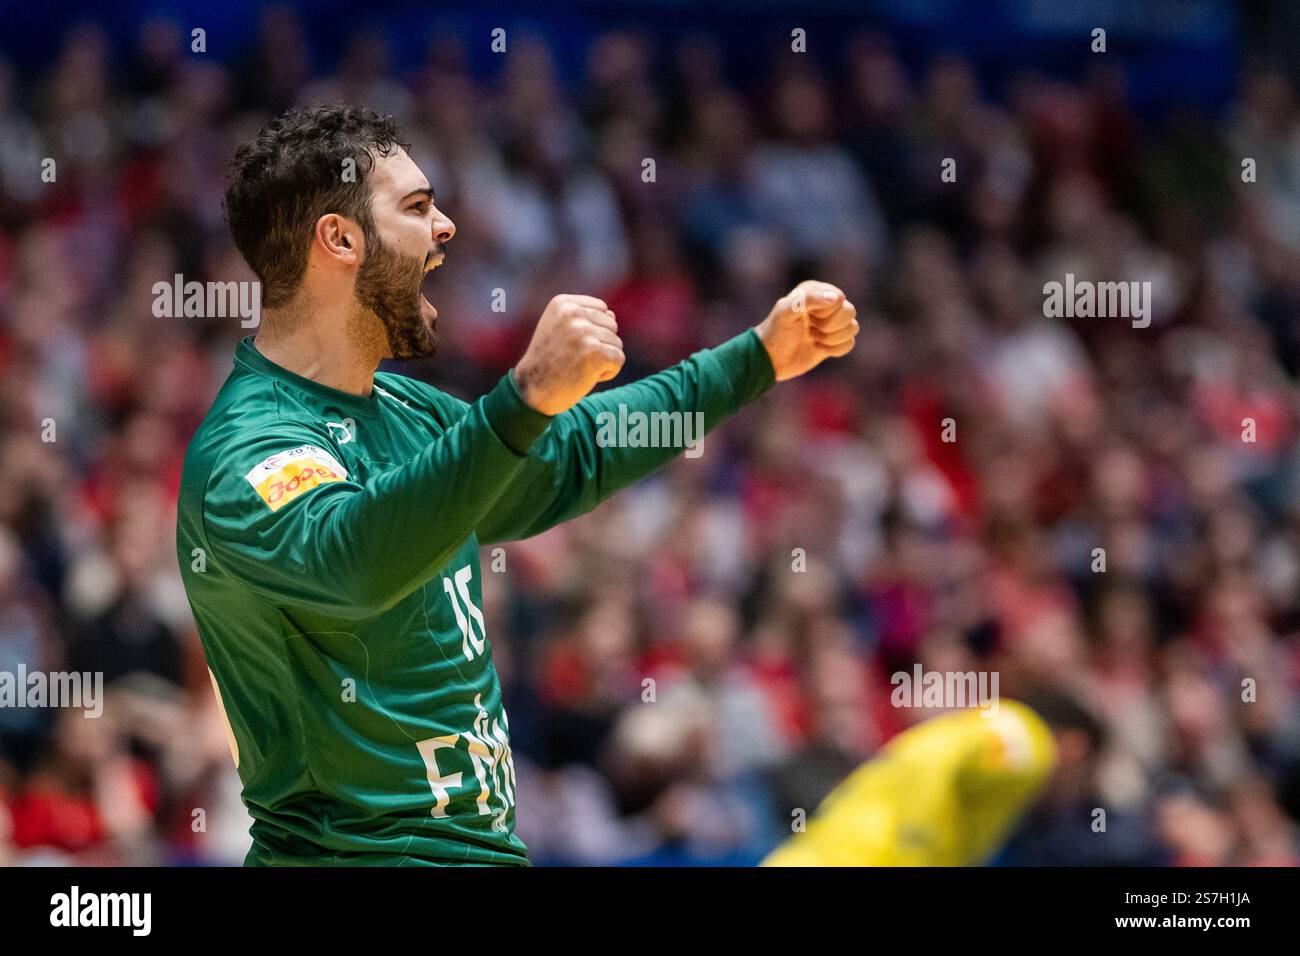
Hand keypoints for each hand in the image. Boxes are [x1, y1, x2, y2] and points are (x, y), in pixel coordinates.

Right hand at [514, 294, 624, 414]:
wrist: (532, 391)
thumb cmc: (548, 362)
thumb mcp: (558, 330)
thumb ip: (584, 319)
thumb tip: (612, 314)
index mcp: (563, 303)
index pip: (602, 309)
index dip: (594, 330)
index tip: (571, 344)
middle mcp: (573, 313)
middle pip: (612, 326)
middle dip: (600, 345)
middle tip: (574, 359)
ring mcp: (585, 332)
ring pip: (616, 343)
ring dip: (603, 360)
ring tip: (578, 367)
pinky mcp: (596, 352)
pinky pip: (619, 359)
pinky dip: (608, 372)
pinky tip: (586, 376)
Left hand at [754, 281, 858, 381]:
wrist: (770, 359)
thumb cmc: (775, 332)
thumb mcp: (785, 311)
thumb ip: (808, 298)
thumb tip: (837, 298)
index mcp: (814, 291)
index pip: (838, 298)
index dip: (826, 312)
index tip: (808, 318)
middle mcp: (826, 304)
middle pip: (849, 312)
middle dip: (830, 326)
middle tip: (810, 330)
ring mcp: (831, 323)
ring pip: (853, 328)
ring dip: (832, 338)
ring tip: (812, 338)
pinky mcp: (834, 341)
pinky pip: (850, 343)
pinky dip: (835, 349)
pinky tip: (818, 348)